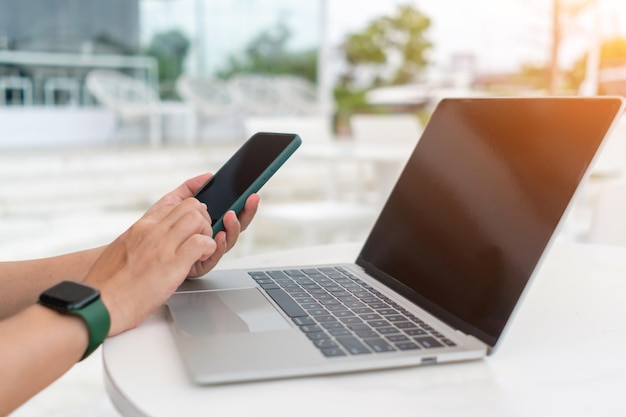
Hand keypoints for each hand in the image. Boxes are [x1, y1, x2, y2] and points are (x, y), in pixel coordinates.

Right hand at [83, 174, 258, 335]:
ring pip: (198, 218)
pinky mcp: (173, 263)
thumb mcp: (119, 252)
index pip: (172, 203)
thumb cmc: (107, 286)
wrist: (98, 304)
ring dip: (207, 232)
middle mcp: (151, 230)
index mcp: (140, 227)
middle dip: (203, 218)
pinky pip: (202, 242)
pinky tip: (200, 259)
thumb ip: (136, 242)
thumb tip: (143, 245)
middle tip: (201, 236)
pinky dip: (208, 249)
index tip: (198, 203)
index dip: (189, 204)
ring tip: (201, 248)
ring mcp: (163, 245)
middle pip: (190, 206)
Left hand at [145, 173, 259, 277]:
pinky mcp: (196, 266)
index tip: (252, 193)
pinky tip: (219, 235)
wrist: (132, 263)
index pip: (231, 213)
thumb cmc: (149, 234)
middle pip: (234, 226)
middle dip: (246, 213)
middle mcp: (208, 238)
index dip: (243, 204)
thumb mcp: (169, 205)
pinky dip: (218, 246)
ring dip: (232, 227)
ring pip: (226, 240)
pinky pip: (212, 257)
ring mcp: (204, 253)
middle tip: (251, 200)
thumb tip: (208, 177)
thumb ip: (188, 190)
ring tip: (230, 215)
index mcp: (205, 224)